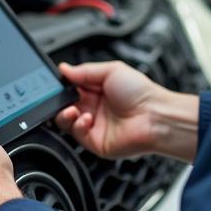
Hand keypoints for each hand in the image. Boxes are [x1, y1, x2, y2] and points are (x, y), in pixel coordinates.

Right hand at [55, 61, 199, 162]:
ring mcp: (94, 125)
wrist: (154, 115)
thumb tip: (64, 68)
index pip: (71, 88)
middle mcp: (94, 108)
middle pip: (65, 105)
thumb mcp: (111, 70)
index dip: (62, 87)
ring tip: (72, 109)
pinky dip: (77, 126)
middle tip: (60, 97)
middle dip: (59, 101)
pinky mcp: (95, 142)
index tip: (55, 84)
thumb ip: (85, 70)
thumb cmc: (141, 92)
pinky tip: (86, 118)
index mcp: (97, 90)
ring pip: (66, 122)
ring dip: (64, 114)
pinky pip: (77, 135)